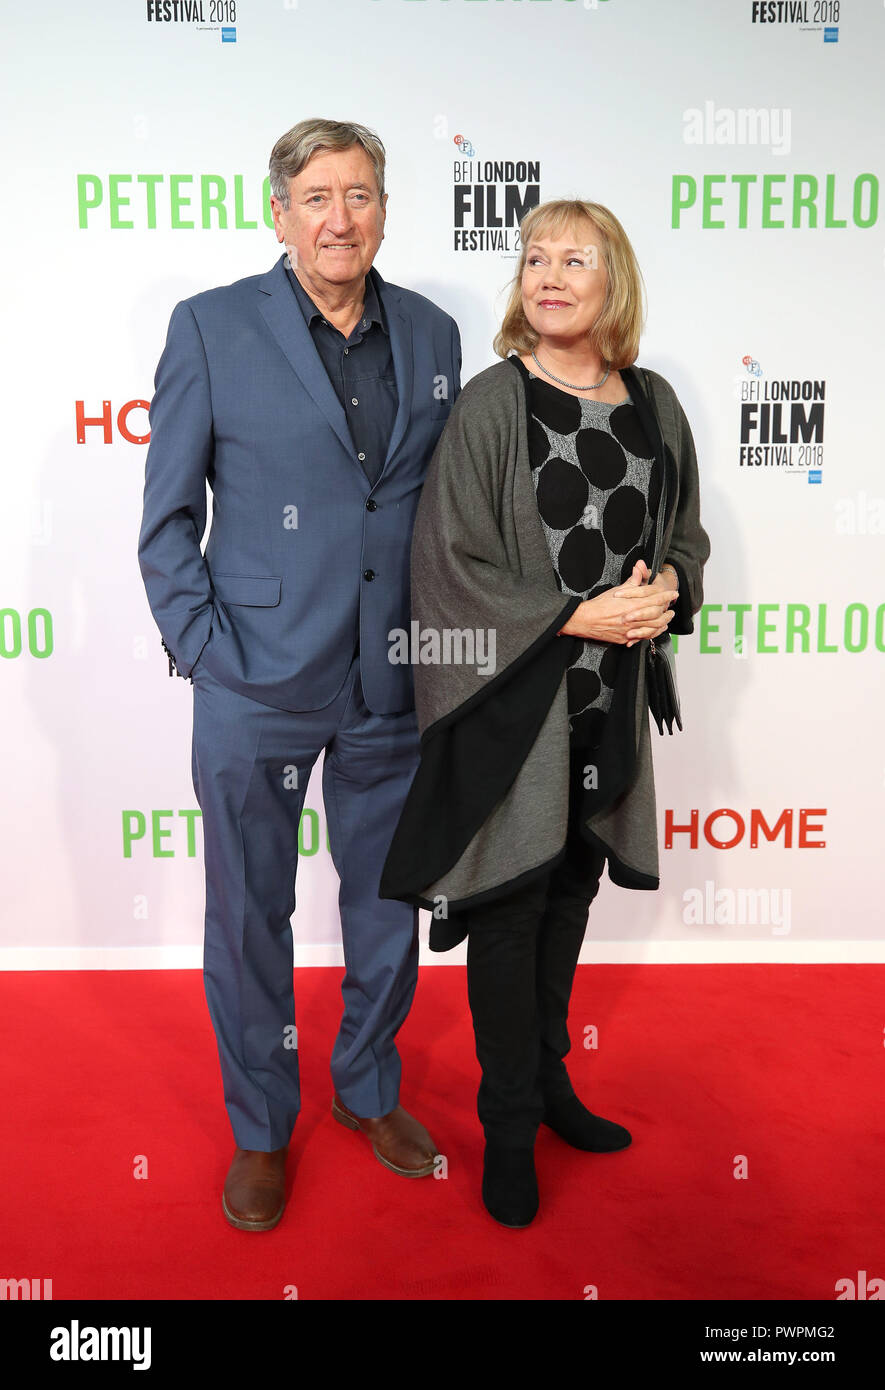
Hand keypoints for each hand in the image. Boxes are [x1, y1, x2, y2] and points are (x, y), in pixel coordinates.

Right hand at [559, 560, 677, 645]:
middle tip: (672, 608)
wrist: (585, 620)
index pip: (656, 599)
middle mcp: (634, 618)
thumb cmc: (599, 604)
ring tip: (667, 619)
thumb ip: (632, 580)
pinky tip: (656, 630)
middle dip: (667, 611)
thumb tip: (640, 566)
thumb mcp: (617, 590)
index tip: (673, 593)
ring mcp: (630, 630)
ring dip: (663, 623)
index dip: (666, 596)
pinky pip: (643, 637)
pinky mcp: (626, 638)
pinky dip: (652, 633)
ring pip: (653, 628)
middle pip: (658, 615)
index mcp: (632, 604)